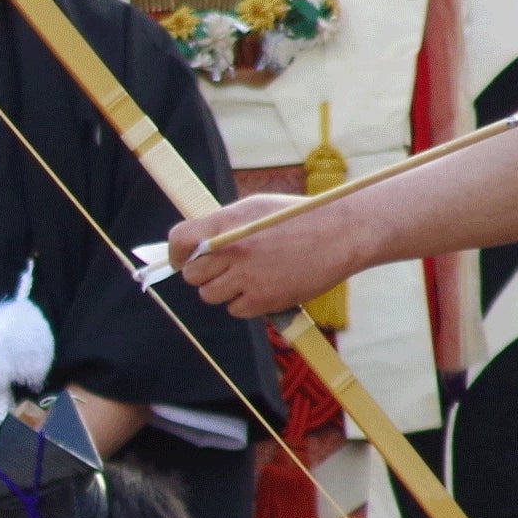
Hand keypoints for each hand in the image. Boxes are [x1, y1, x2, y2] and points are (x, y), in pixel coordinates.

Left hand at [172, 193, 356, 321]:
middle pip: (191, 274)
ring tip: (247, 278)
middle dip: (203, 273)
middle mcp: (231, 250)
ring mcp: (245, 277)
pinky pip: (234, 309)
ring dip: (223, 290)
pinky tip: (262, 288)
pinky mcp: (262, 300)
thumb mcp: (255, 208)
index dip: (176, 253)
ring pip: (209, 295)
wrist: (341, 233)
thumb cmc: (299, 217)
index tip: (181, 259)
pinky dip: (244, 304)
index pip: (179, 240)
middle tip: (224, 269)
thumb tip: (196, 244)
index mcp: (226, 223)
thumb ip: (223, 225)